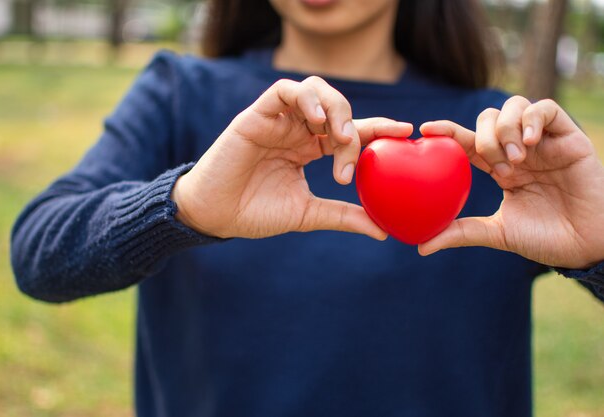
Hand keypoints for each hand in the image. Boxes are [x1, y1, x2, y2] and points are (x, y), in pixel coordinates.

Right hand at [172, 76, 411, 239]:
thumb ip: (342, 216)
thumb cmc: (255, 212)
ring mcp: (278, 119)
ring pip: (316, 90)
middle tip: (352, 156)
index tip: (407, 133)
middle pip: (338, 108)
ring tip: (336, 138)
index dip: (379, 128)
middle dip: (354, 126)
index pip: (351, 131)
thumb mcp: (307, 214)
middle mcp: (297, 130)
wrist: (215, 215)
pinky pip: (286, 90)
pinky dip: (306, 99)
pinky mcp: (257, 114)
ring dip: (334, 108)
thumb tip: (383, 232)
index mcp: (309, 149)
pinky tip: (315, 122)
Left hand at [418, 96, 603, 268]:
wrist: (585, 245)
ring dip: (507, 129)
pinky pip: (546, 108)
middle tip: (495, 165)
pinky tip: (530, 142)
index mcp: (499, 168)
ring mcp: (543, 142)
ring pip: (514, 107)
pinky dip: (532, 118)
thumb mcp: (497, 233)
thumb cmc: (545, 239)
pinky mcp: (569, 137)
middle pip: (489, 117)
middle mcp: (518, 150)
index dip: (448, 131)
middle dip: (484, 135)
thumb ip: (461, 232)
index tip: (425, 129)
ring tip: (516, 160)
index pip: (469, 141)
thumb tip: (421, 247)